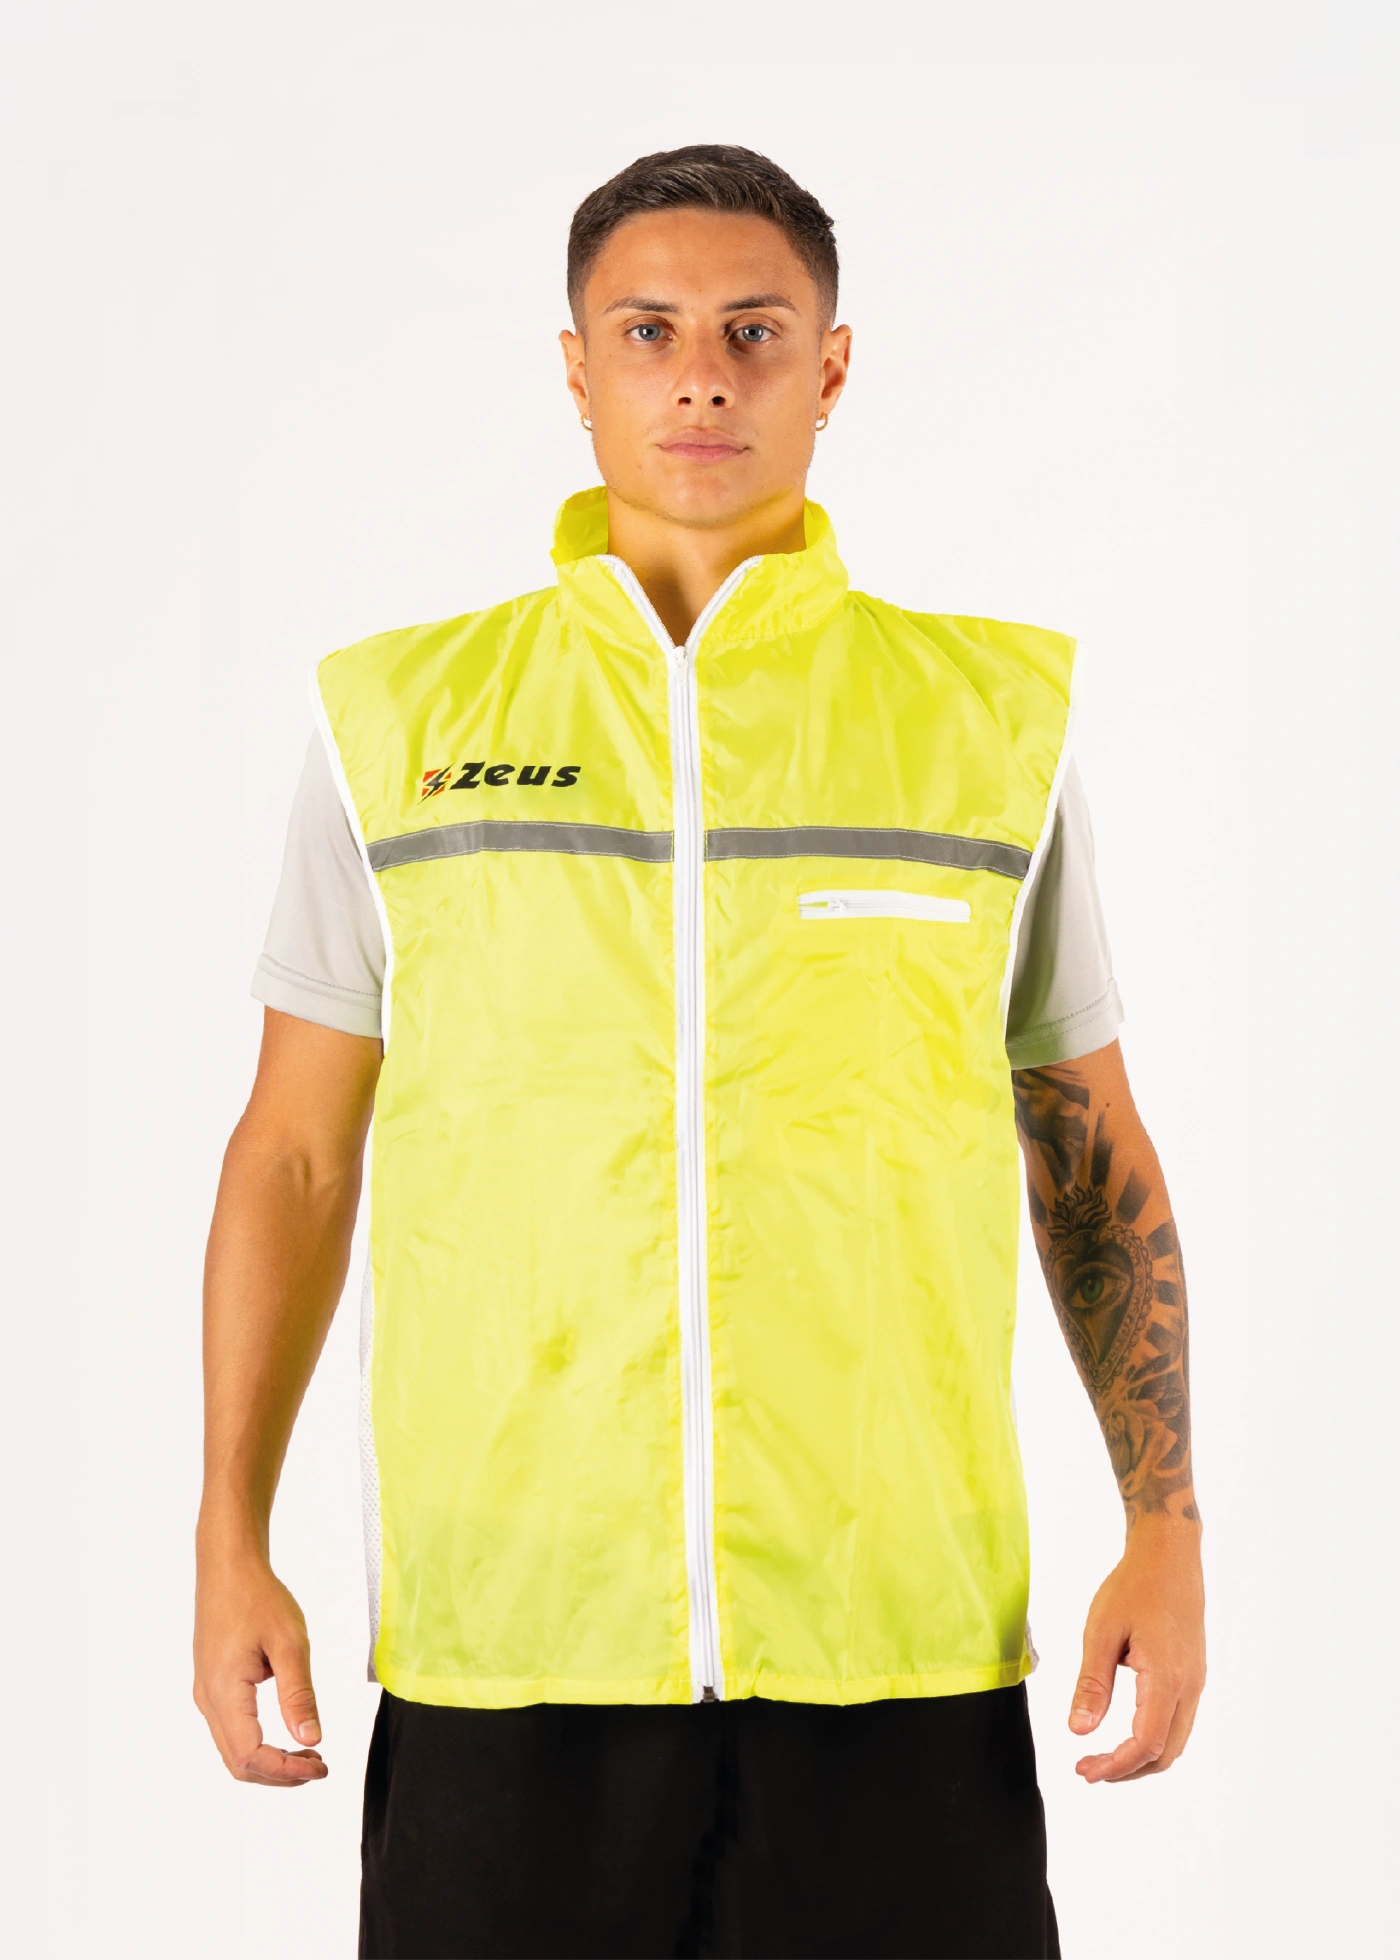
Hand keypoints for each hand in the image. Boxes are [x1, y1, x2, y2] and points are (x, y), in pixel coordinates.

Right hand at [194, 1550, 327, 1786]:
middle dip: (279, 1774)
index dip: (286, 1770)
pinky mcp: (211, 1684)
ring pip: (232, 1750)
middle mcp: (208, 1699)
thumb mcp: (290, 1643)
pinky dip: (258, 1743)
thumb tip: (310, 1739)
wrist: (228, 1567)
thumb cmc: (258, 1597)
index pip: (250, 1755)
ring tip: (308, 1752)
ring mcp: (206, 1693)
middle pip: (238, 1762)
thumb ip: (299, 1694)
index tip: (321, 1766)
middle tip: (318, 1766)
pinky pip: (230, 1730)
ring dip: (269, 1761)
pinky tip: (287, 1731)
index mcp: (225, 1691)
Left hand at [1069, 1514, 1205, 1782]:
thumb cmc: (1134, 1586)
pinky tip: (1124, 1731)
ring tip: (1102, 1756)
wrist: (1170, 1555)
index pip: (1145, 1743)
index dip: (1114, 1765)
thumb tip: (1078, 1730)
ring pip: (1174, 1742)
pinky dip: (1152, 1739)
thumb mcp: (1102, 1631)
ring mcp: (1195, 1682)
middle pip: (1165, 1754)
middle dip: (1127, 1770)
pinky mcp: (1193, 1675)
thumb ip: (1092, 1684)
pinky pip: (1177, 1722)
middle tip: (1088, 1769)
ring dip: (1140, 1758)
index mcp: (1166, 1678)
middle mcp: (1189, 1687)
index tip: (1083, 1770)